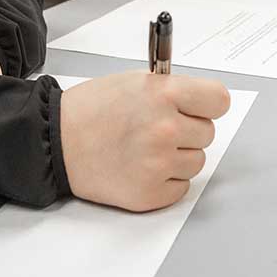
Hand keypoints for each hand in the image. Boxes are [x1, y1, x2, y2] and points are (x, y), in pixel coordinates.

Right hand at [60, 72, 230, 211]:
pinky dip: (166, 180)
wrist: (57, 140)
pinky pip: (181, 187)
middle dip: (188, 130)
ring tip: (146, 147)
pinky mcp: (149, 194)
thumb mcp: (137, 81)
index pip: (219, 101)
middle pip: (207, 133)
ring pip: (197, 162)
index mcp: (165, 94)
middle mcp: (165, 129)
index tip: (200, 108)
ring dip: (178, 157)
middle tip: (157, 127)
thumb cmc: (93, 109)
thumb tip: (203, 103)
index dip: (209, 104)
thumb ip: (174, 91)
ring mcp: (158, 164)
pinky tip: (142, 167)